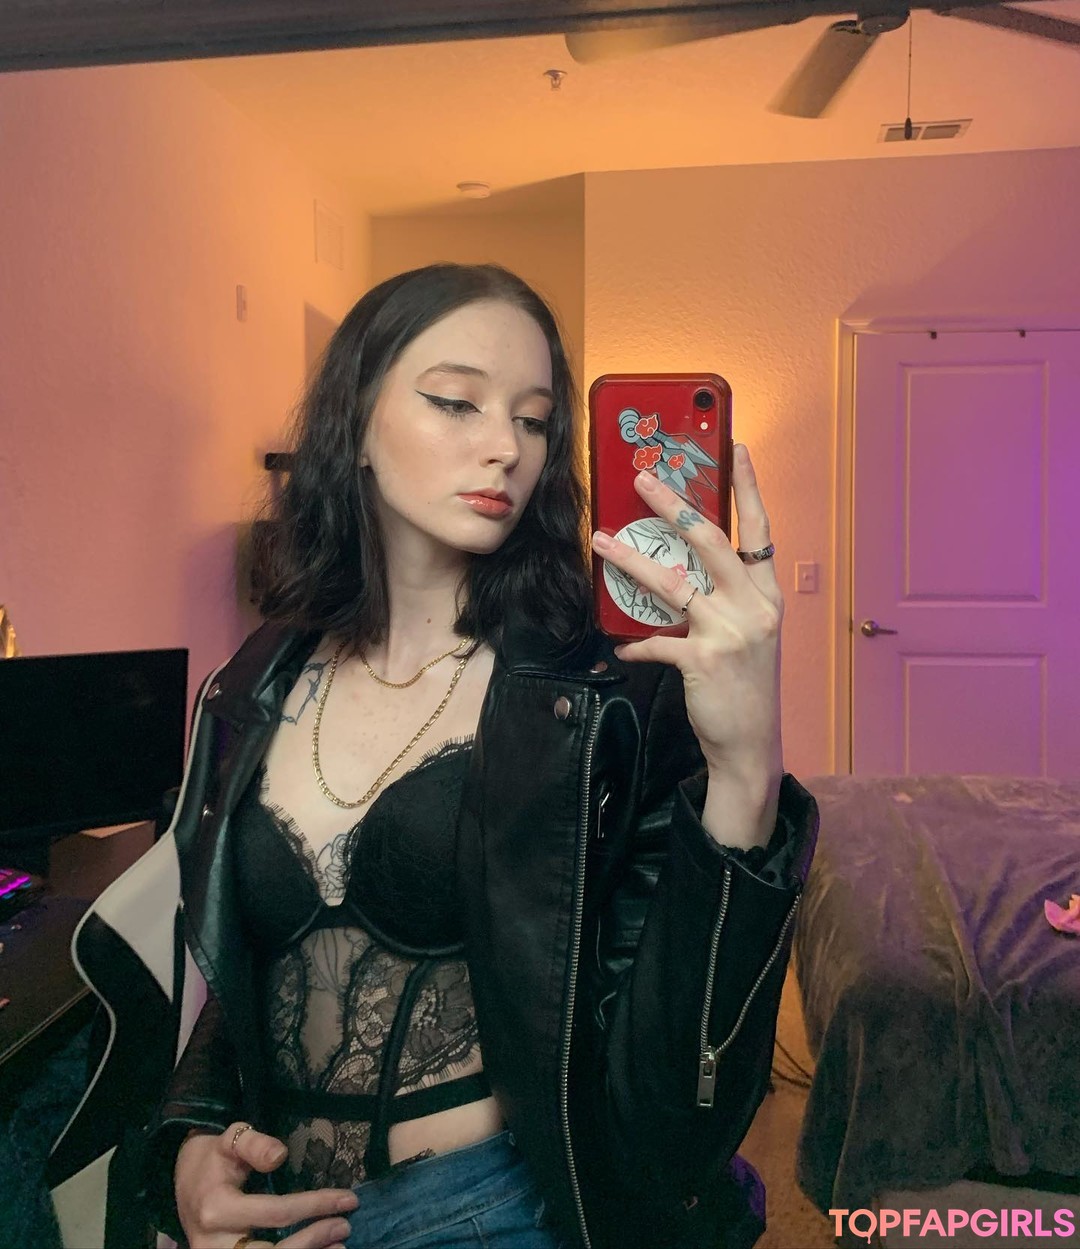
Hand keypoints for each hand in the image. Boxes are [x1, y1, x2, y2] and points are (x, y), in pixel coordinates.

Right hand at [175, 1122, 357, 1248]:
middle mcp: (213, 1243)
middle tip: (345, 1227)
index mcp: (217, 1209)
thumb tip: (280, 1155)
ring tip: (339, 1247)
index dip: (313, 1206)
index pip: (275, 1212)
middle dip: (312, 1241)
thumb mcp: (230, 1140)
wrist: (181, 1179)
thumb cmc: (213, 1158)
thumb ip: (254, 1143)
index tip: (347, 1198)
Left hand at [591, 443, 782, 793]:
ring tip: (602, 541)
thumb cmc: (745, 688)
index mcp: (765, 596)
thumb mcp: (749, 637)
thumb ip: (723, 602)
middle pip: (711, 541)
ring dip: (632, 560)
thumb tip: (675, 575)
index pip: (760, 530)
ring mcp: (731, 632)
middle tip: (643, 478)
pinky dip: (637, 645)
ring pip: (673, 583)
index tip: (738, 448)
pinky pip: (657, 642)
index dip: (749, 488)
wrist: (753, 745)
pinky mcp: (704, 660)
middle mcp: (753, 606)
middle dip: (674, 505)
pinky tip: (624, 649)